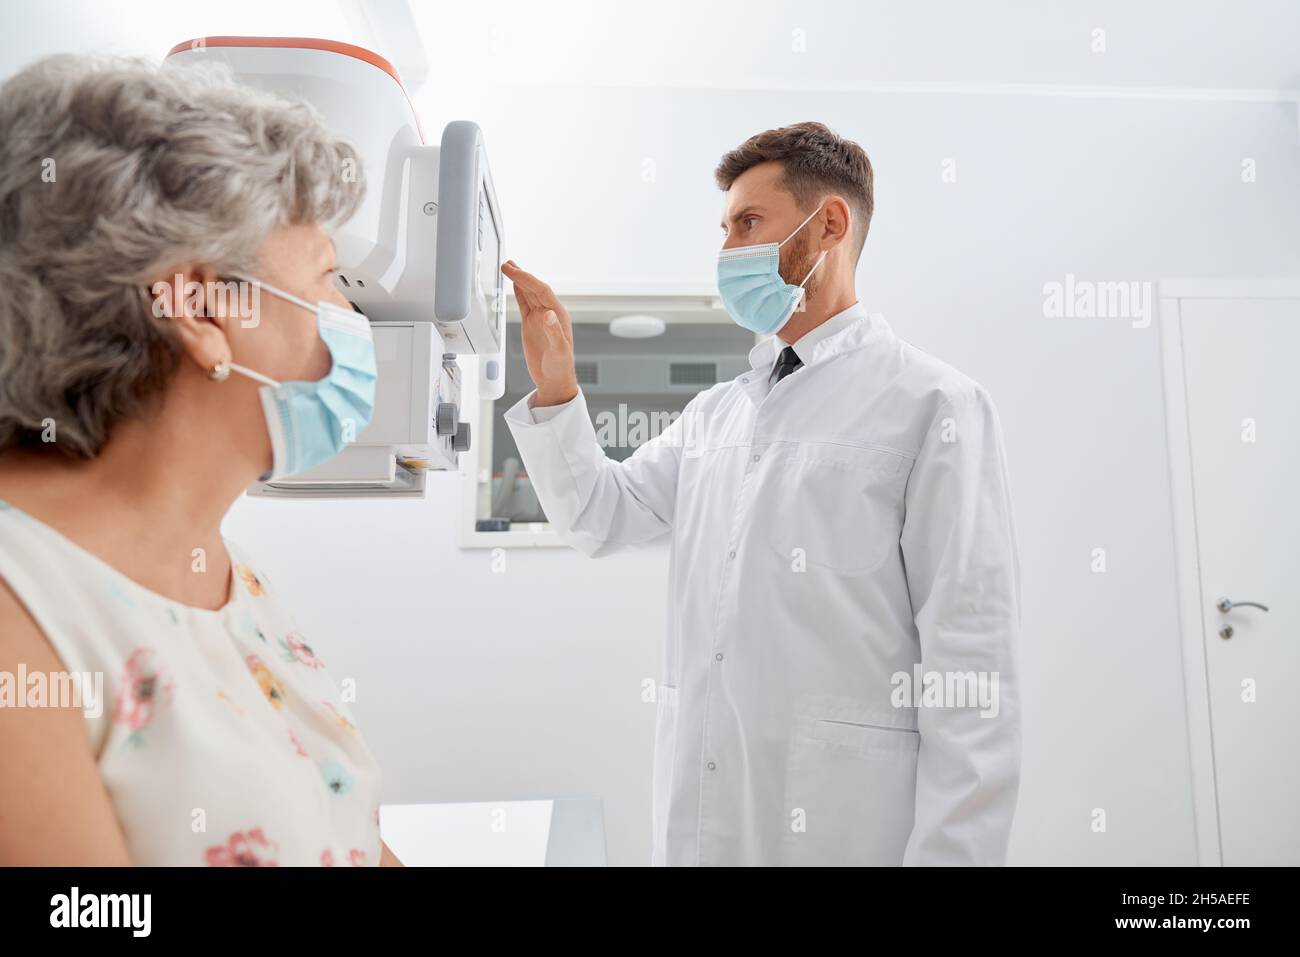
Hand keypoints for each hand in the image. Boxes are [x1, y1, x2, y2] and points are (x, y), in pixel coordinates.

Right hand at [501, 261, 578, 406]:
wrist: (554, 380)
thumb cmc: (561, 368)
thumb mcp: (559, 351)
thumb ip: (554, 332)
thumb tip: (549, 314)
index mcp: (558, 315)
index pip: (541, 291)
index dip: (527, 279)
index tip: (513, 270)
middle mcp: (550, 313)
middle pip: (534, 288)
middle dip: (521, 275)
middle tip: (506, 265)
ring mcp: (540, 318)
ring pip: (529, 294)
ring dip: (519, 280)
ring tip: (508, 268)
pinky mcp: (532, 325)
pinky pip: (525, 305)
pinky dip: (518, 293)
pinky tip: (514, 285)